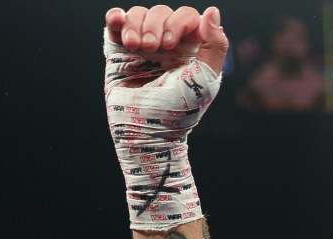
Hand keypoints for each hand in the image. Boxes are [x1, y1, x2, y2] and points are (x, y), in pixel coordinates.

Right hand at [102, 6, 226, 227]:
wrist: (146, 132)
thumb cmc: (179, 113)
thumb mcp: (206, 80)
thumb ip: (215, 45)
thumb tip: (212, 11)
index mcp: (191, 49)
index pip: (187, 16)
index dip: (179, 21)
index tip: (171, 44)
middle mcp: (167, 44)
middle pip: (161, 11)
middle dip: (156, 25)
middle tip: (152, 49)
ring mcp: (142, 47)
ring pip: (138, 14)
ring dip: (136, 25)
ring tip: (136, 48)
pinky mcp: (119, 52)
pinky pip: (116, 23)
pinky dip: (116, 17)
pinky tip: (119, 22)